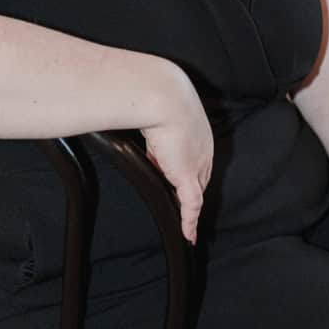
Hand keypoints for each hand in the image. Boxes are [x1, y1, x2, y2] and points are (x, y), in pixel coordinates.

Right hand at [140, 67, 213, 244]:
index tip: (172, 173)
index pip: (194, 155)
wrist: (159, 94)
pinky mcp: (187, 175)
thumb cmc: (153, 93)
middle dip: (187, 187)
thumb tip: (125, 117)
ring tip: (185, 221)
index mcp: (197, 129)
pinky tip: (188, 235)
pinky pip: (191, 205)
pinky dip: (190, 221)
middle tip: (175, 198)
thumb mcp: (151, 108)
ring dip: (188, 205)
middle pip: (199, 176)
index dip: (184, 166)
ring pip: (196, 191)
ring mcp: (197, 162)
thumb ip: (144, 119)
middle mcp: (203, 148)